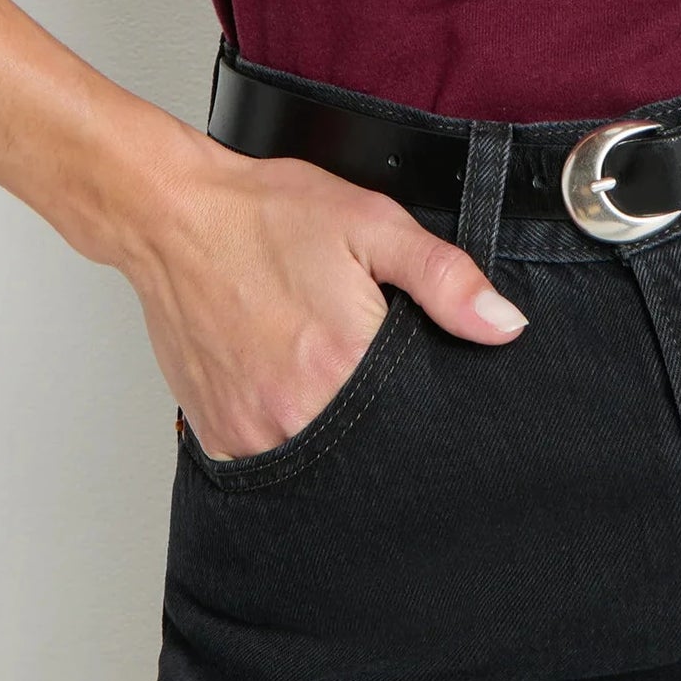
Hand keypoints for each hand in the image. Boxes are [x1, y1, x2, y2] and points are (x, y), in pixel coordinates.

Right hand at [125, 131, 528, 459]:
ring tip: (323, 378)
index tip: (418, 383)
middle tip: (361, 370)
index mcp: (345, 363)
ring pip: (318, 464)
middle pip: (368, 450)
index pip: (416, 420)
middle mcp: (296, 411)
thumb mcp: (373, 225)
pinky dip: (284, 437)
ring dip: (332, 433)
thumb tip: (505, 325)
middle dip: (381, 423)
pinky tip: (288, 395)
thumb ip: (445, 278)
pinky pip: (266, 463)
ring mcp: (252, 430)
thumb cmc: (267, 216)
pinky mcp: (217, 435)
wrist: (175, 217)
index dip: (427, 407)